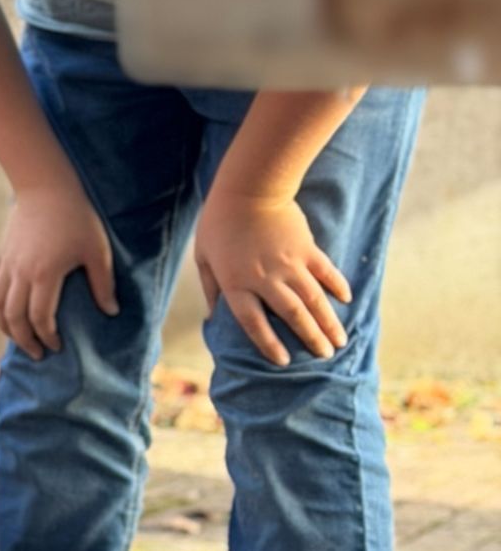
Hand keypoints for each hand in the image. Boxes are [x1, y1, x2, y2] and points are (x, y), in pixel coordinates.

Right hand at [0, 178, 118, 358]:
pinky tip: (7, 310)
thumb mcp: (97, 250)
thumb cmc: (76, 217)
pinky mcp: (2, 255)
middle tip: (37, 353)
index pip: (40, 318)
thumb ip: (103, 283)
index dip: (48, 337)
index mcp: (44, 275)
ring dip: (5, 326)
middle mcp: (20, 274)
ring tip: (17, 338)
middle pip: (14, 318)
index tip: (57, 346)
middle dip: (24, 340)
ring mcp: (8, 264)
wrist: (46, 186)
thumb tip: (110, 311)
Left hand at [195, 192, 350, 366]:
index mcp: (237, 282)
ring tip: (341, 341)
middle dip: (310, 339)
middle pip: (291, 316)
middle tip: (324, 357)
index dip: (269, 344)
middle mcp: (265, 278)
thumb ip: (210, 287)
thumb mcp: (204, 256)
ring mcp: (289, 264)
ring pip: (314, 300)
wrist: (249, 188)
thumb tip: (212, 317)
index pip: (253, 323)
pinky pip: (326, 272)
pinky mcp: (307, 248)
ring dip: (329, 322)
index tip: (283, 361)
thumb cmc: (219, 222)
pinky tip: (346, 300)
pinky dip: (338, 286)